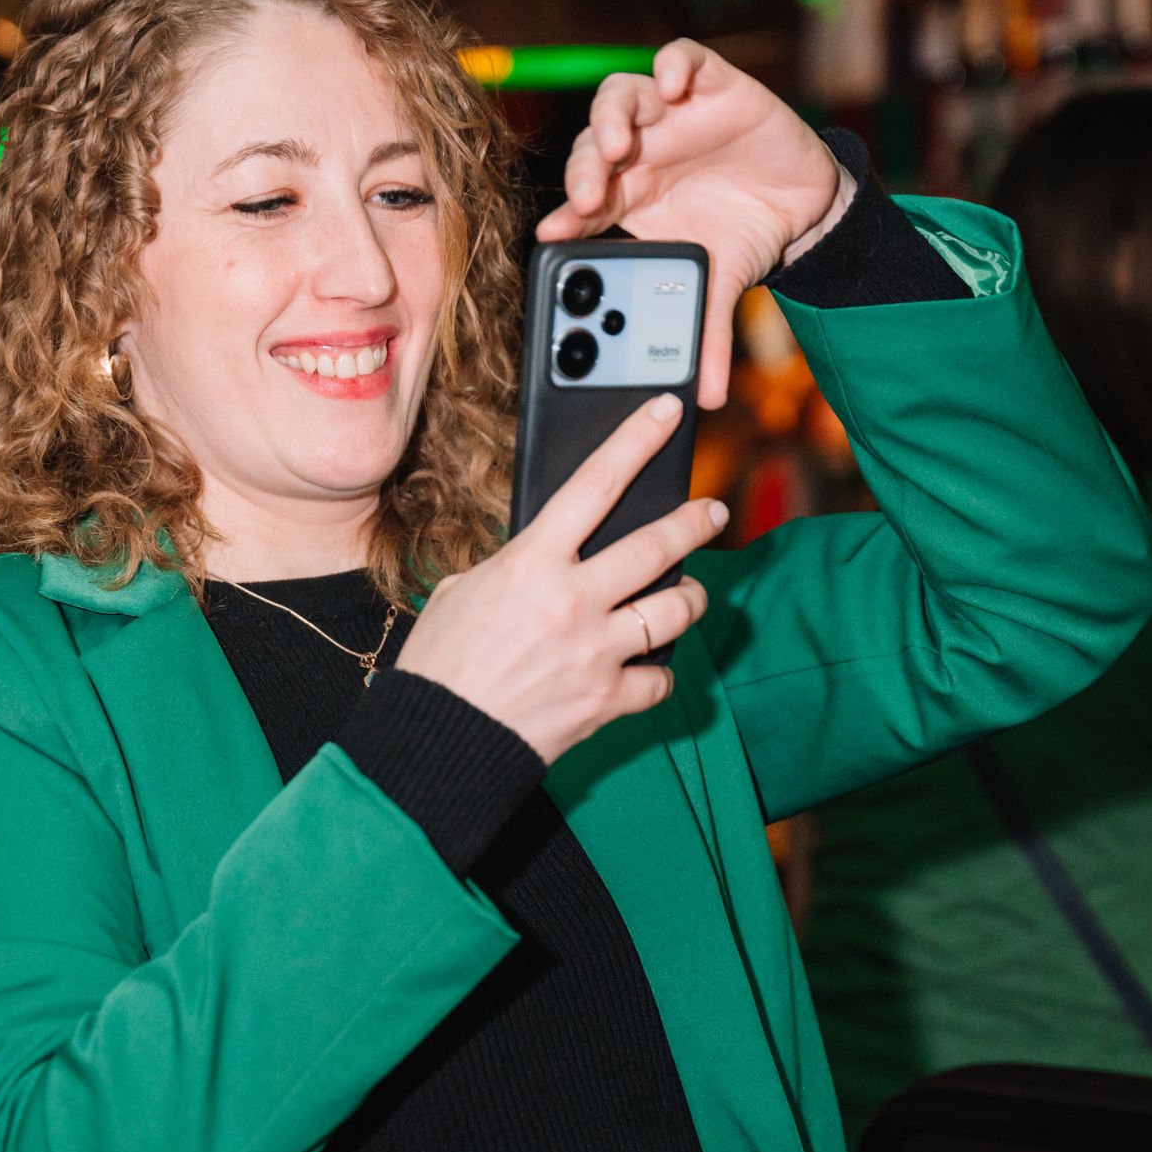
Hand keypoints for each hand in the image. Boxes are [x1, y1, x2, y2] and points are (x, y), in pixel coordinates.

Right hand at [395, 396, 725, 764]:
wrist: (439, 739)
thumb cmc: (441, 664)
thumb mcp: (464, 592)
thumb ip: (515, 568)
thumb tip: (548, 557)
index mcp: (531, 563)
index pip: (595, 484)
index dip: (636, 440)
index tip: (666, 413)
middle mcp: (572, 600)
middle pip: (657, 545)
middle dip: (694, 520)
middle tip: (712, 511)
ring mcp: (595, 650)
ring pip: (676, 609)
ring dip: (691, 598)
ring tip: (689, 595)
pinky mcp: (606, 698)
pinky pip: (660, 678)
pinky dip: (658, 673)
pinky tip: (648, 669)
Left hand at [534, 38, 854, 408]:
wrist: (802, 202)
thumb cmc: (743, 234)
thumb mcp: (721, 286)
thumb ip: (706, 333)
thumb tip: (707, 398)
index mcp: (628, 198)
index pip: (582, 202)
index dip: (565, 214)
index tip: (554, 233)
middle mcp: (639, 152)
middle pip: (593, 147)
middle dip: (586, 167)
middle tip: (591, 192)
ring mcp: (670, 115)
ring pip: (620, 97)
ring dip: (614, 116)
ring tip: (622, 141)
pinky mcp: (710, 84)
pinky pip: (680, 59)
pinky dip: (671, 65)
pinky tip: (672, 86)